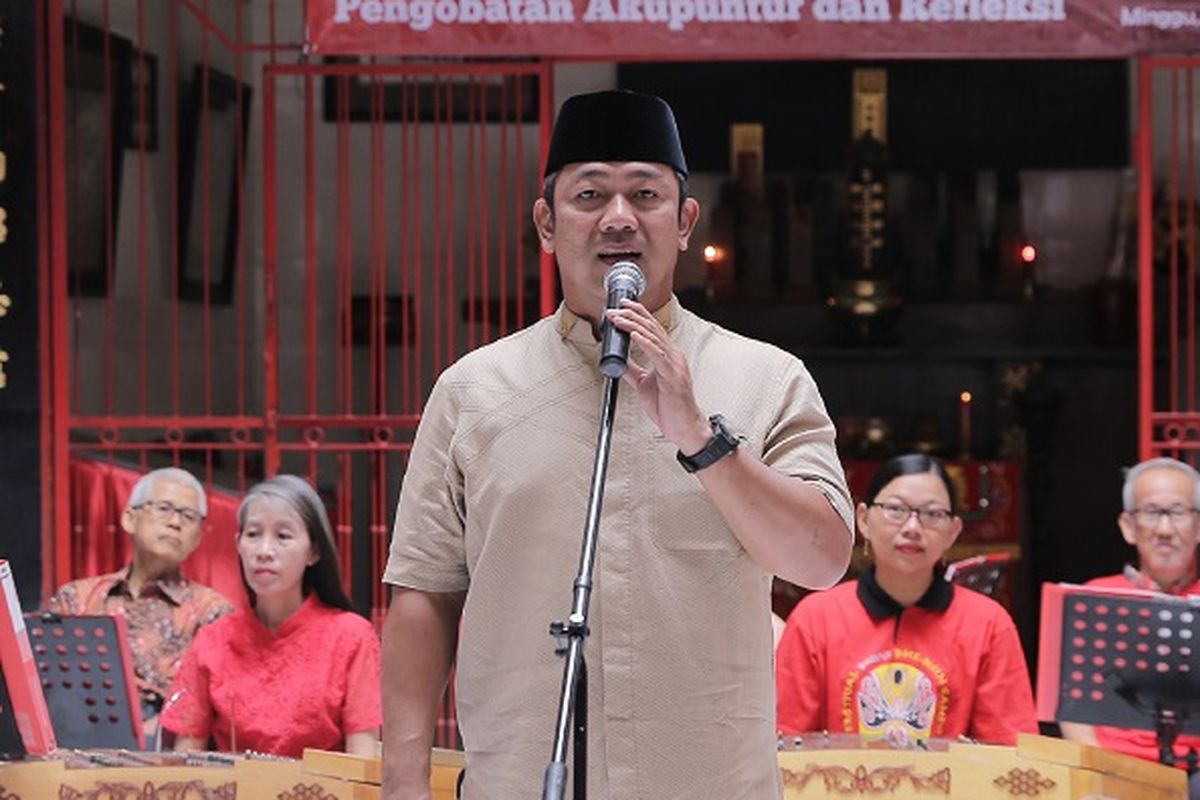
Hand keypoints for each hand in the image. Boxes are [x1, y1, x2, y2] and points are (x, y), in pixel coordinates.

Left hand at [605, 300, 709, 452]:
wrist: (685, 428)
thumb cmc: (670, 408)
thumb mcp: (645, 384)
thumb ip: (633, 370)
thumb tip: (618, 360)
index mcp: (668, 356)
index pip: (652, 329)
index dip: (638, 314)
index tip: (623, 306)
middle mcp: (673, 356)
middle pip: (652, 328)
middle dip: (632, 315)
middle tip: (615, 308)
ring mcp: (674, 365)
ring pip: (653, 338)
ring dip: (633, 326)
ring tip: (619, 318)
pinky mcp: (672, 376)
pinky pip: (657, 355)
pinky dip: (645, 343)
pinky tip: (634, 334)